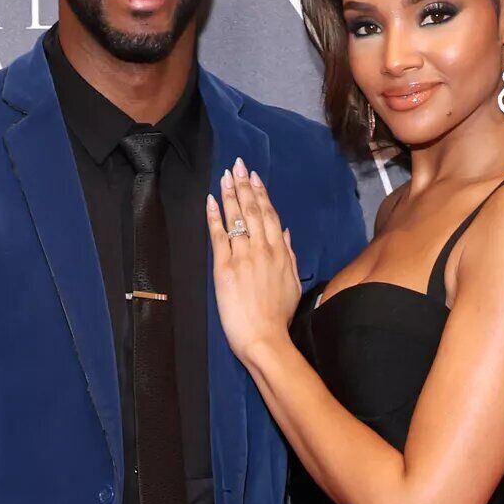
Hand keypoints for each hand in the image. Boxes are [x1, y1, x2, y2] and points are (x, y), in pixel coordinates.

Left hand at [206, 158, 300, 364]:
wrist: (265, 338)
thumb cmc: (279, 316)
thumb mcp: (292, 283)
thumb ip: (289, 255)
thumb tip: (286, 232)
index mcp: (280, 252)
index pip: (270, 216)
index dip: (261, 194)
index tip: (254, 177)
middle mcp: (262, 249)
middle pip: (253, 211)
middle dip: (244, 186)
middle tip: (237, 165)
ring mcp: (243, 257)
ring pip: (237, 218)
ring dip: (229, 194)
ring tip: (224, 175)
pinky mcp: (225, 268)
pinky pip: (219, 236)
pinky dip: (214, 216)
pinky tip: (210, 201)